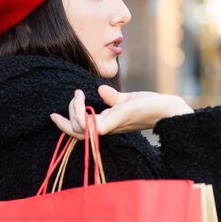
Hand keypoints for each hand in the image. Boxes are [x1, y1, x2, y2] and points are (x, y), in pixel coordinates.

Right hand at [50, 86, 192, 139]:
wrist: (167, 109)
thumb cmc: (149, 105)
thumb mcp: (126, 100)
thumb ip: (112, 98)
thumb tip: (100, 89)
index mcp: (107, 124)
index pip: (80, 130)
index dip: (64, 125)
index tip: (53, 114)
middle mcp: (106, 128)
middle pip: (76, 132)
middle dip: (66, 117)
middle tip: (73, 96)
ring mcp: (111, 126)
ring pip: (80, 128)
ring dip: (73, 111)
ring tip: (78, 94)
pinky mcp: (116, 121)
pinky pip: (91, 125)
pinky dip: (81, 112)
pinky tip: (82, 96)